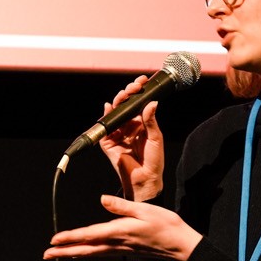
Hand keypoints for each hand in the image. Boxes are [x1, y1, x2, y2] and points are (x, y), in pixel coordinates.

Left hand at [45, 195, 201, 260]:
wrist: (181, 245)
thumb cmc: (166, 225)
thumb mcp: (145, 209)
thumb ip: (122, 206)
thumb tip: (102, 199)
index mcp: (120, 231)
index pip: (89, 235)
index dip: (70, 237)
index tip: (54, 240)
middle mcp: (117, 243)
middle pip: (85, 249)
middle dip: (64, 252)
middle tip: (46, 254)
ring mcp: (120, 249)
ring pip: (91, 253)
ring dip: (72, 253)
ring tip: (57, 255)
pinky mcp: (125, 250)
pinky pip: (100, 253)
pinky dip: (87, 253)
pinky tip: (81, 253)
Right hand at [97, 76, 165, 200]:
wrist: (146, 179)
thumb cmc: (154, 160)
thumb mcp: (155, 137)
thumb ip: (150, 120)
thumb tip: (151, 102)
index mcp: (140, 124)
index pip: (137, 104)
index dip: (138, 92)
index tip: (142, 81)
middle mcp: (128, 127)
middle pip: (124, 106)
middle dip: (127, 94)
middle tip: (133, 87)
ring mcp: (118, 134)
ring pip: (114, 114)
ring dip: (118, 102)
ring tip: (123, 95)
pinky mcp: (108, 143)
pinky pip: (105, 128)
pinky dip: (106, 116)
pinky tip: (109, 107)